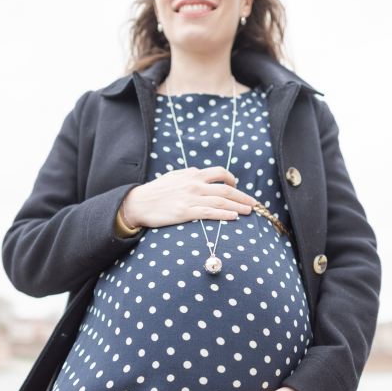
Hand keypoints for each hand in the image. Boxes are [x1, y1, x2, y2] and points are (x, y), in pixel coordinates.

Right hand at [121, 166, 257, 228]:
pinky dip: (224, 214)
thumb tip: (202, 177)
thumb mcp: (174, 177)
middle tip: (253, 203)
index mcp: (192, 174)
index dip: (232, 180)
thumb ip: (190, 177)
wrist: (138, 203)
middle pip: (225, 188)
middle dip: (242, 196)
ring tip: (249, 211)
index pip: (219, 173)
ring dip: (238, 206)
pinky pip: (210, 213)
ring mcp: (190, 198)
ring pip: (221, 201)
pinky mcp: (186, 212)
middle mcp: (194, 184)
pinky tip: (234, 217)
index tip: (238, 186)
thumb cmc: (155, 192)